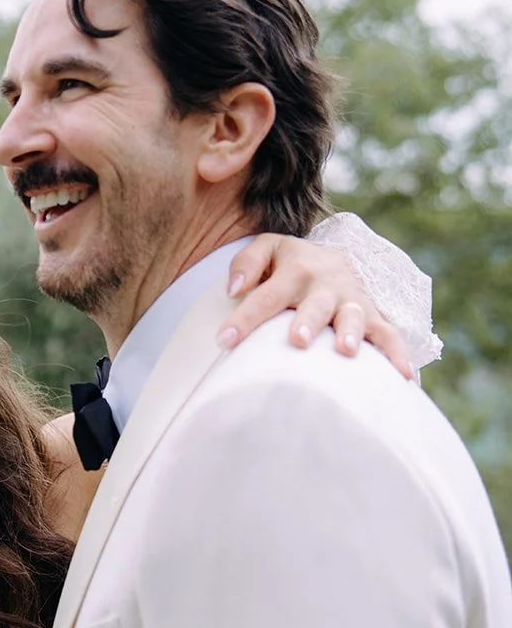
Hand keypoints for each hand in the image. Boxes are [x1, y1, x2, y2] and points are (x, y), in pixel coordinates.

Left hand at [217, 234, 414, 379]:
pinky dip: (397, 353)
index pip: (266, 295)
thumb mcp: (267, 250)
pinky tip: (403, 377)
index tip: (224, 341)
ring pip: (354, 315)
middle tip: (298, 341)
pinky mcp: (373, 315)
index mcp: (296, 268)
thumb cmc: (288, 265)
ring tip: (346, 352)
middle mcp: (327, 282)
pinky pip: (388, 334)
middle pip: (316, 304)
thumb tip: (233, 288)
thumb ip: (246, 264)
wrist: (331, 259)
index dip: (245, 318)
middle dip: (308, 321)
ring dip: (351, 333)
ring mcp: (352, 299)